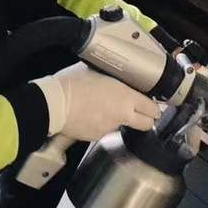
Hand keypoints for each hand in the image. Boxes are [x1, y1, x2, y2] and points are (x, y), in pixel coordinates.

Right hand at [34, 62, 160, 141]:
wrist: (53, 105)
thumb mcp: (95, 71)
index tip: (152, 105)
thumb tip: (113, 72)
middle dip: (146, 119)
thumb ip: (110, 75)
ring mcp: (109, 128)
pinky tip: (89, 114)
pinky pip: (104, 130)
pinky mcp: (96, 136)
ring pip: (122, 126)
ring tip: (102, 108)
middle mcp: (122, 115)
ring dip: (118, 119)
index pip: (152, 108)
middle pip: (147, 124)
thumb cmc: (72, 84)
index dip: (154, 107)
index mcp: (125, 97)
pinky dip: (100, 124)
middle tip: (139, 112)